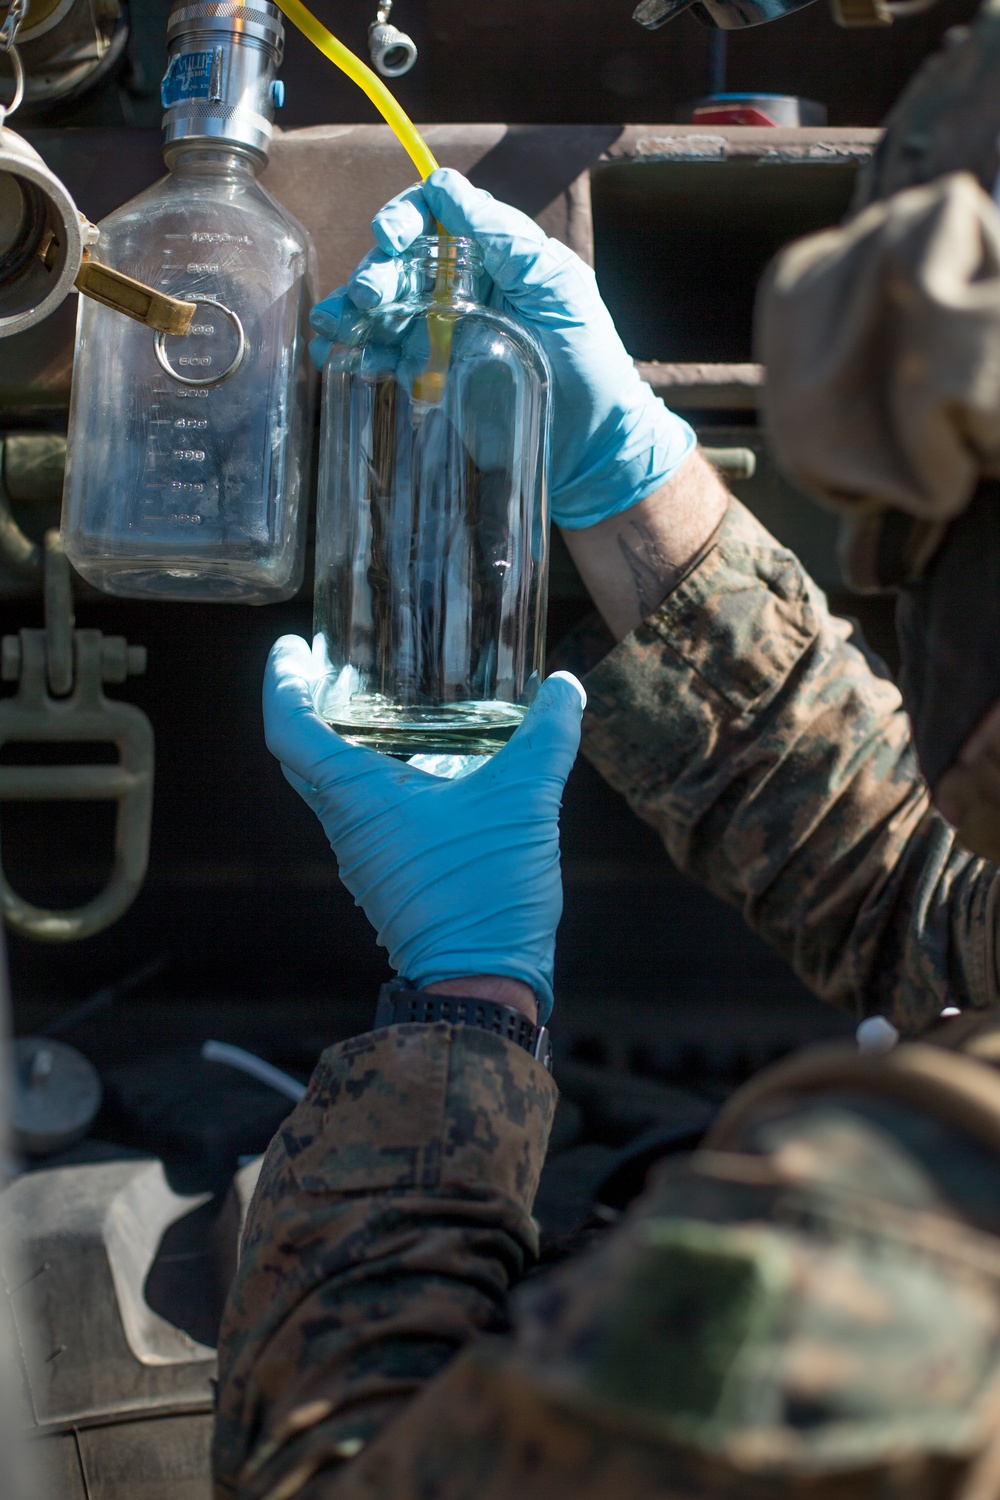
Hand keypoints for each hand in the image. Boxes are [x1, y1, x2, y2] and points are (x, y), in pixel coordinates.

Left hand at [263, 637, 585, 1021]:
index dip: (282, 681)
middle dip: (308, 706)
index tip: (290, 647)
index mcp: (355, 798)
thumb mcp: (524, 801)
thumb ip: (547, 738)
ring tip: (381, 704)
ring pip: (335, 787)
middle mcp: (348, 825)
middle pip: (303, 755)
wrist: (483, 985)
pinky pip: (368, 813)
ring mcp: (366, 855)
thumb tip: (567, 687)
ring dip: (344, 743)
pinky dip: (378, 777)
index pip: (289, 728)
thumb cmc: (484, 894)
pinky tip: (426, 764)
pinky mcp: (392, 875)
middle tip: (330, 666)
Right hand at [308, 168, 694, 530]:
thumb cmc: (590, 360)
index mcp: (493, 256)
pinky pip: (385, 354)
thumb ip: (507, 240)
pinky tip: (336, 355)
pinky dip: (356, 351)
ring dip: (353, 309)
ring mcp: (443, 331)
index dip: (407, 217)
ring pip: (384, 305)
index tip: (390, 236)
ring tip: (335, 325)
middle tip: (368, 294)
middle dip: (376, 269)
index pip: (437, 216)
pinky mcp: (432, 375)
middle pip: (402, 261)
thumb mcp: (557, 289)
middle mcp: (463, 287)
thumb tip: (448, 188)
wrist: (591, 446)